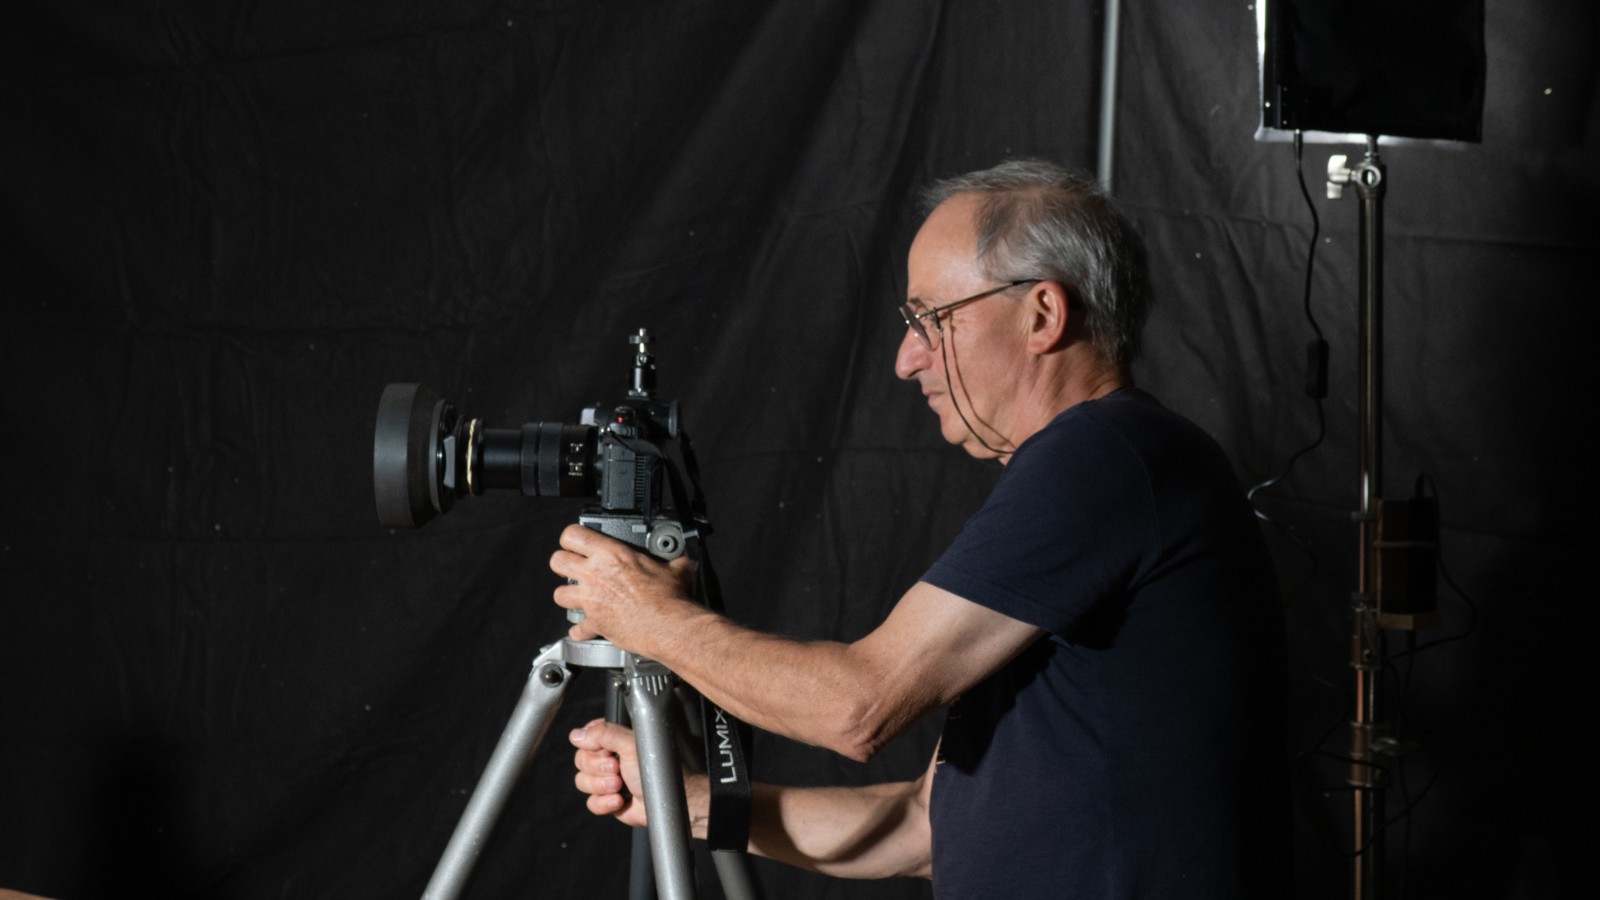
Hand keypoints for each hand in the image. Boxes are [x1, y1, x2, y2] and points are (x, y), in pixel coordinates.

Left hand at [549, 524, 695, 646]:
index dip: (572, 537)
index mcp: (612, 555)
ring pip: (559, 594)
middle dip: (563, 563)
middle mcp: (595, 575)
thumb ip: (672, 556)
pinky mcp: (595, 623)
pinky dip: (581, 630)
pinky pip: (577, 629)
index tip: (577, 541)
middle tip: (573, 566)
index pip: (573, 535)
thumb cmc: (670, 597)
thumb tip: (679, 552)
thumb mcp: (676, 567)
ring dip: (567, 595)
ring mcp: (592, 600)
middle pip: (557, 561)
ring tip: (579, 596)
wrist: (669, 627)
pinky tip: (587, 628)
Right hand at [570, 719, 647, 826]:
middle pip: (580, 760)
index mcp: (614, 740)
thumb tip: (577, 735)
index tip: (607, 750)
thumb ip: (604, 734)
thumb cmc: (656, 769)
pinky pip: (591, 803)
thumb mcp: (630, 745)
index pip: (585, 737)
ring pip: (582, 782)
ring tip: (620, 785)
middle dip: (598, 768)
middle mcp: (608, 758)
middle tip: (618, 768)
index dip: (591, 746)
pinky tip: (620, 800)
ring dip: (601, 786)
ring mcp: (606, 780)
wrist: (665, 800)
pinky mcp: (607, 800)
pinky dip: (605, 803)